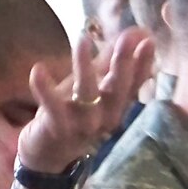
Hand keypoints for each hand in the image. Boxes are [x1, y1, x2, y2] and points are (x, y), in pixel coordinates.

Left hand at [16, 27, 152, 175]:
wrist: (47, 156)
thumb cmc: (73, 115)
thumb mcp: (93, 86)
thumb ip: (111, 61)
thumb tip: (135, 32)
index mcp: (116, 107)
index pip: (134, 83)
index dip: (142, 63)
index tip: (149, 40)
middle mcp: (105, 117)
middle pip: (117, 90)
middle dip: (122, 64)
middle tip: (126, 38)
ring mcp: (82, 125)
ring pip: (87, 95)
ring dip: (85, 68)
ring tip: (83, 41)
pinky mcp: (58, 128)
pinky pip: (52, 107)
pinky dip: (45, 89)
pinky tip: (38, 69)